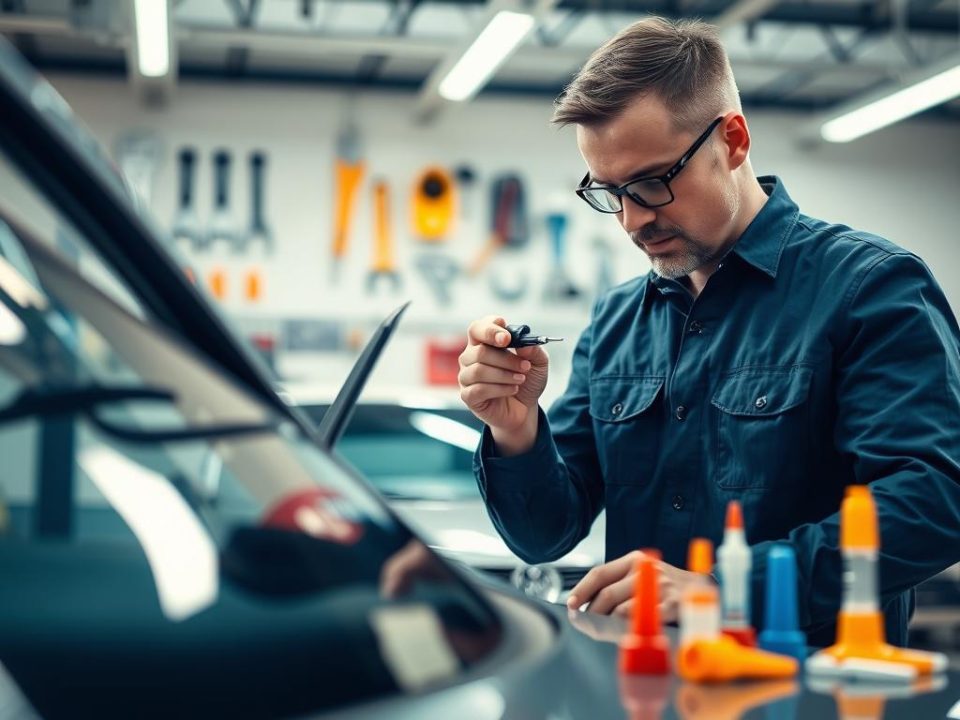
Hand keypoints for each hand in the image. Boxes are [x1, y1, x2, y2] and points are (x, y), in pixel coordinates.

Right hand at [458, 315, 549, 437]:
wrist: (525, 408)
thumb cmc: (526, 381)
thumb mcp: (538, 362)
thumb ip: (533, 349)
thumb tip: (524, 344)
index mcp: (484, 343)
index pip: (477, 329)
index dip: (490, 330)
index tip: (507, 338)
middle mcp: (470, 358)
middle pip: (480, 351)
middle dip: (507, 359)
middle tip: (525, 367)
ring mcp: (467, 377)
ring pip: (479, 370)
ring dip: (505, 375)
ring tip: (521, 379)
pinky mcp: (468, 396)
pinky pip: (479, 389)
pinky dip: (500, 389)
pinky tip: (512, 390)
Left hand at [566, 550, 711, 622]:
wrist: (704, 589)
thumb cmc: (666, 586)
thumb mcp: (642, 575)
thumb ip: (617, 586)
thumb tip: (585, 606)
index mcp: (634, 560)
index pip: (599, 574)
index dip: (581, 590)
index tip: (571, 604)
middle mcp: (646, 570)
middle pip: (607, 594)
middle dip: (592, 614)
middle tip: (586, 625)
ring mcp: (661, 587)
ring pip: (622, 610)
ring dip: (609, 626)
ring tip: (607, 632)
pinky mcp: (673, 605)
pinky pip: (644, 620)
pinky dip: (631, 631)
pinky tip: (627, 635)